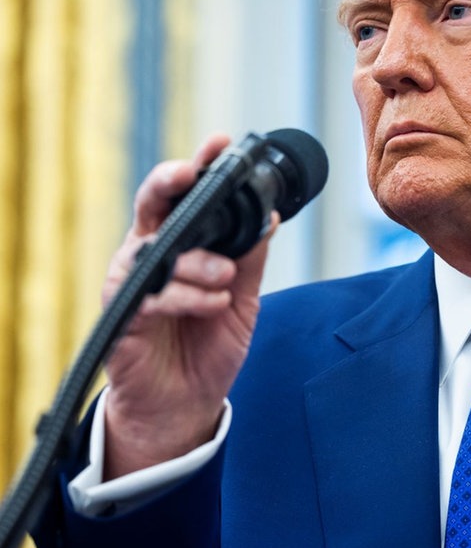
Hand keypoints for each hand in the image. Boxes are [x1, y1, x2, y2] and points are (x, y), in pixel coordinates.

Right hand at [102, 135, 275, 478]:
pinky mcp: (124, 316)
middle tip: (191, 174)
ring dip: (198, 261)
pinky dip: (188, 296)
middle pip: (153, 205)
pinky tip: (214, 303)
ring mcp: (135, 284)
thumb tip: (270, 217)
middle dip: (171, 182)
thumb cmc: (208, 348)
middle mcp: (153, 256)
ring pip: (158, 250)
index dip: (200, 168)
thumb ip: (251, 260)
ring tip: (226, 278)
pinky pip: (153, 295)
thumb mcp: (244, 301)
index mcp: (182, 246)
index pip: (187, 198)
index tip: (221, 142)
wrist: (185, 405)